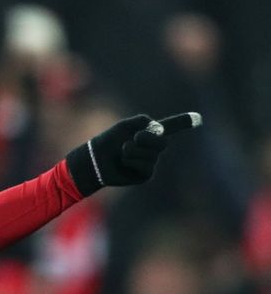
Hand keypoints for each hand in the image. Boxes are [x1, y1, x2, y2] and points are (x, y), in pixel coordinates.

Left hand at [66, 112, 201, 195]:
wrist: (96, 160)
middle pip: (163, 142)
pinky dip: (133, 160)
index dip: (184, 122)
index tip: (198, 118)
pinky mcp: (146, 175)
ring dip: (134, 150)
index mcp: (149, 133)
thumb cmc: (109, 142)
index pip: (171, 127)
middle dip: (147, 138)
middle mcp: (153, 148)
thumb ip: (142, 121)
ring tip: (122, 152)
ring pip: (153, 154)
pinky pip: (146, 165)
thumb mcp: (124, 126)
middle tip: (133, 138)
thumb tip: (158, 128)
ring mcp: (151, 162)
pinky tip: (124, 162)